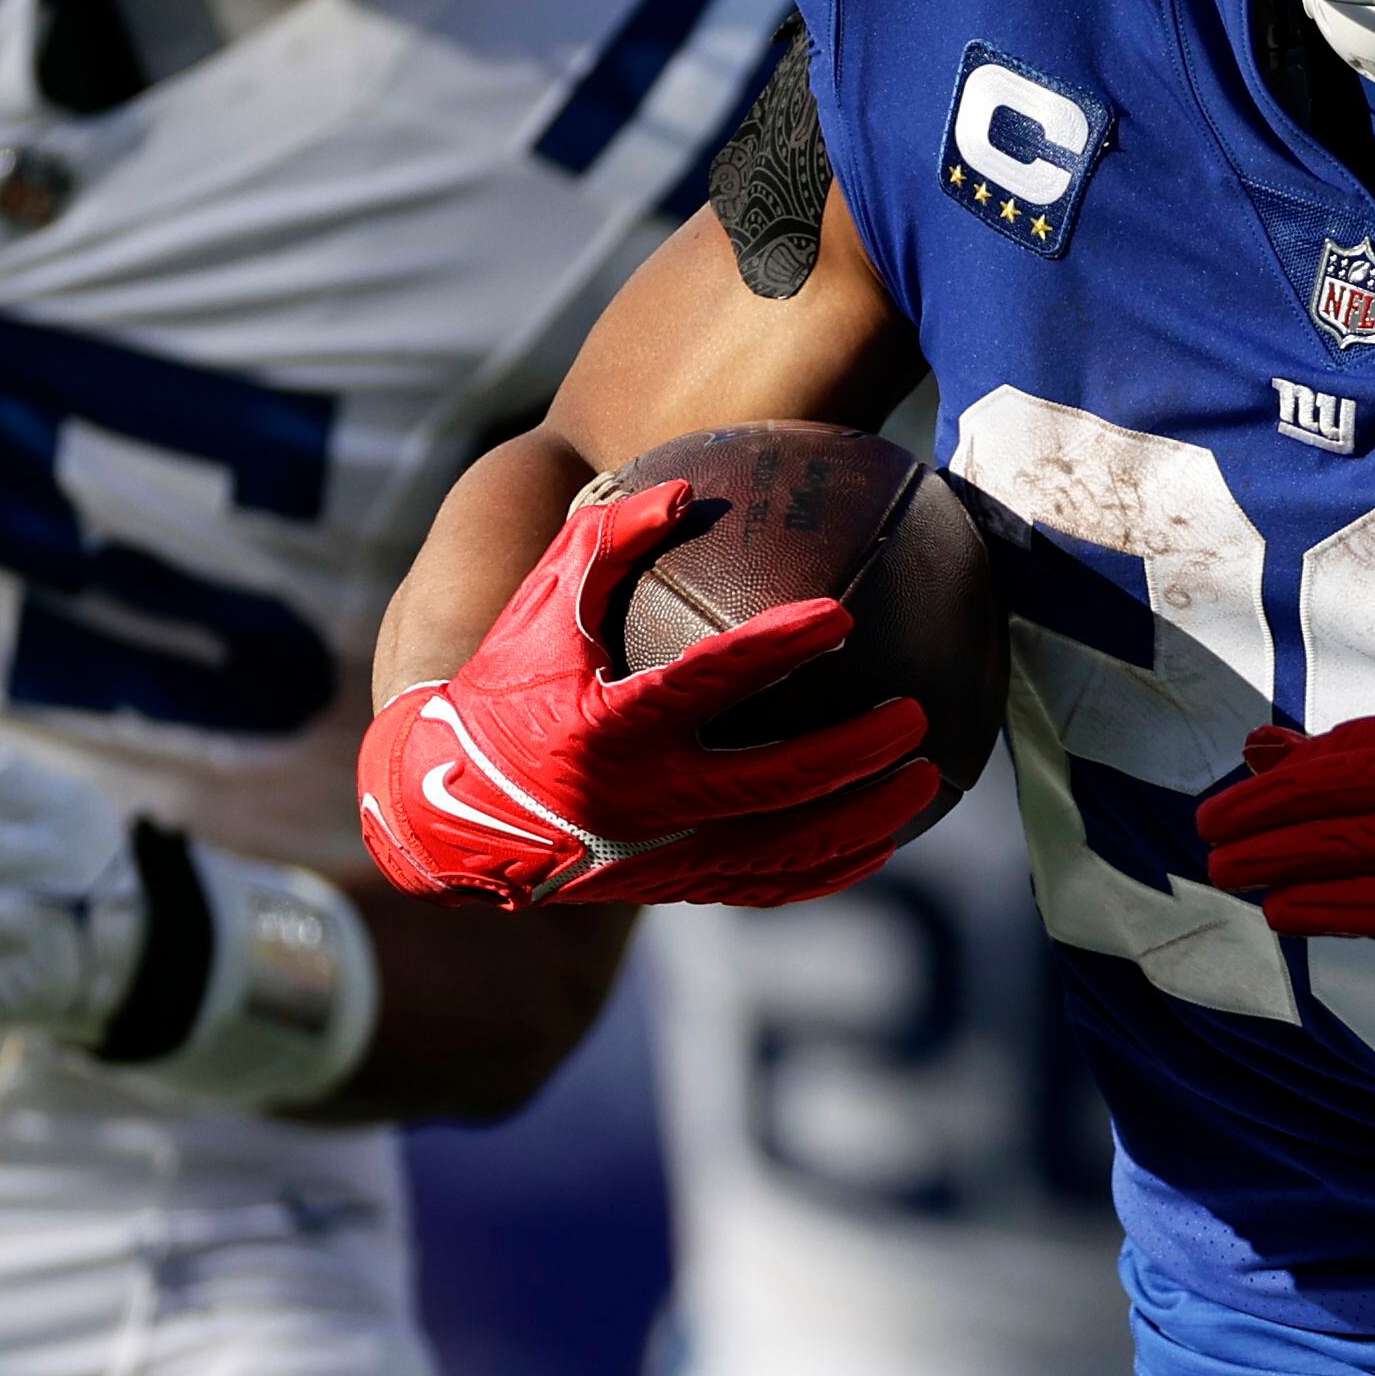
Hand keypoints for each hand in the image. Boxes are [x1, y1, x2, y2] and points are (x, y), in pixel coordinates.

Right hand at [357, 476, 935, 908]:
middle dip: (852, 753)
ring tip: (927, 778)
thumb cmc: (503, 688)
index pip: (705, 683)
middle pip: (769, 783)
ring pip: (781, 849)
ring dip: (862, 817)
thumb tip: (687, 486)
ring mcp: (658, 857)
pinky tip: (881, 840)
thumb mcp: (537, 607)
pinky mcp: (670, 888)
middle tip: (913, 715)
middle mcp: (637, 802)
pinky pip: (764, 887)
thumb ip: (605, 541)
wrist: (446, 812)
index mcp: (604, 727)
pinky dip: (828, 869)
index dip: (775, 651)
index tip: (841, 617)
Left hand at [1198, 717, 1374, 1074]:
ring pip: (1369, 838)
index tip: (1234, 801)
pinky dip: (1326, 903)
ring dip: (1284, 854)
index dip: (1292, 770)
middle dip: (1275, 802)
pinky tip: (1280, 911)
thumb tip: (1257, 745)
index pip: (1367, 747)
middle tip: (1210, 828)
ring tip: (1227, 871)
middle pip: (1363, 781)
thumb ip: (1339, 784)